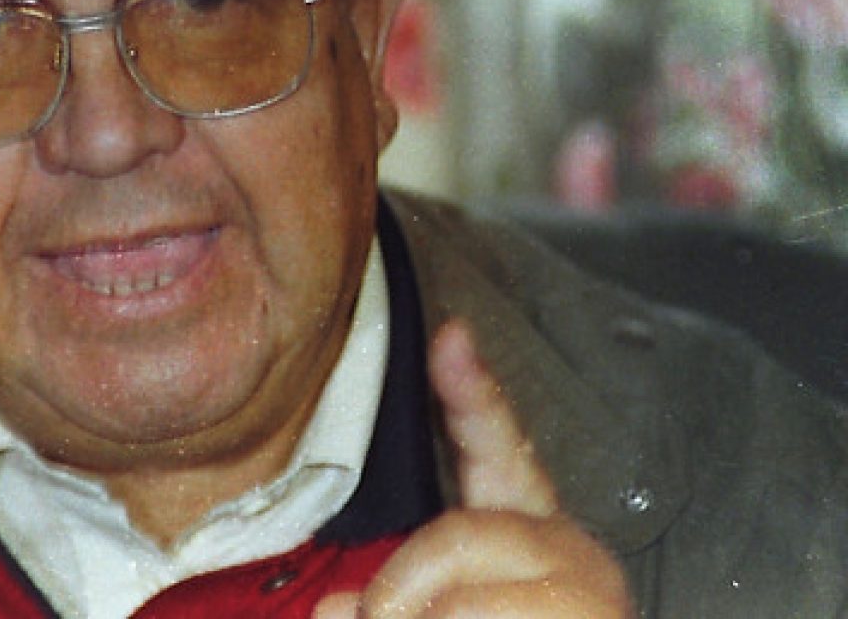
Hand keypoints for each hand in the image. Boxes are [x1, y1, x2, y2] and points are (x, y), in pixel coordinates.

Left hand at [313, 319, 634, 617]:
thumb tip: (334, 607)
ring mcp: (588, 584)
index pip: (493, 440)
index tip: (452, 337)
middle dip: (398, 590)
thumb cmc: (507, 618)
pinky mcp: (592, 614)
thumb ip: (399, 587)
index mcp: (523, 521)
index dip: (470, 388)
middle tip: (378, 617)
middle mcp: (563, 542)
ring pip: (460, 602)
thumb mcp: (442, 601)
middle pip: (455, 536)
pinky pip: (475, 615)